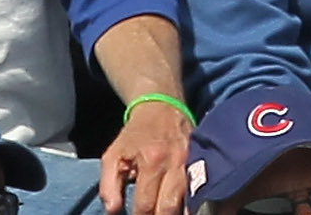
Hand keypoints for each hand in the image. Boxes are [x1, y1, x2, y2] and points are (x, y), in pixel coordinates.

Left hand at [99, 98, 192, 214]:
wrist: (162, 106)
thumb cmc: (134, 134)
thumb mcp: (112, 156)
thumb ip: (108, 186)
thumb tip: (113, 212)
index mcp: (151, 161)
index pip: (146, 203)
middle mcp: (175, 163)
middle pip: (170, 207)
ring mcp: (192, 162)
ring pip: (188, 201)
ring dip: (177, 213)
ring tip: (166, 214)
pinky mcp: (202, 161)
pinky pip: (199, 189)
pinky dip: (191, 203)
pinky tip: (184, 209)